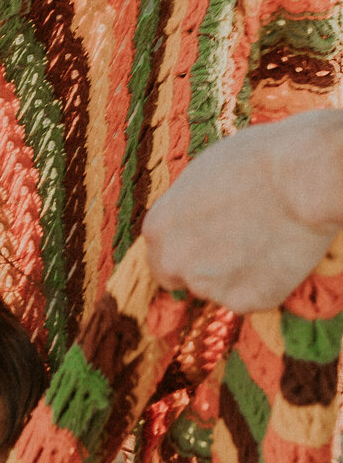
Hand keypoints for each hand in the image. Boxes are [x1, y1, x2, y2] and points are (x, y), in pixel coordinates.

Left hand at [143, 114, 342, 312]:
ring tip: (267, 239)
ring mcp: (209, 286)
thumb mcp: (201, 175)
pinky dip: (267, 283)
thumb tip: (191, 221)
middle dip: (204, 269)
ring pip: (219, 289)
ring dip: (237, 274)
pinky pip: (254, 297)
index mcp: (158, 229)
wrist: (303, 176)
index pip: (160, 256)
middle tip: (238, 246)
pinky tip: (281, 254)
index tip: (206, 243)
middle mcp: (175, 263)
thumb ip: (186, 209)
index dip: (185, 251)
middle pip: (183, 278)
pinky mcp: (246, 301)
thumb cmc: (257, 161)